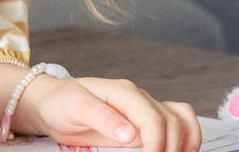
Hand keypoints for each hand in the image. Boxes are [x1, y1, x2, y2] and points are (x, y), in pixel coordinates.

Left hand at [16, 76, 201, 151]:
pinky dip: (185, 137)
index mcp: (122, 92)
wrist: (53, 102)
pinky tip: (180, 151)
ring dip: (185, 142)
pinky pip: (177, 123)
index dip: (157, 141)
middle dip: (171, 147)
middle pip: (171, 121)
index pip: (151, 117)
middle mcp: (138, 98)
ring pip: (181, 119)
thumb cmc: (61, 102)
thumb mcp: (74, 107)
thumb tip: (130, 134)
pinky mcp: (145, 120)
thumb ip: (101, 117)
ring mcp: (144, 108)